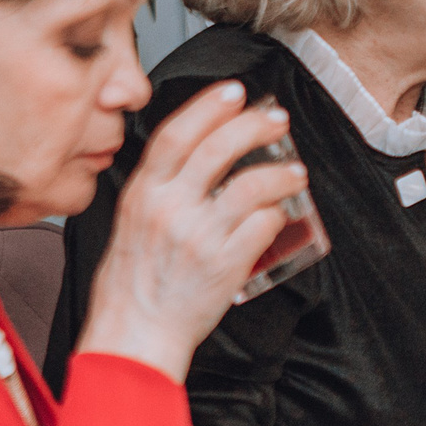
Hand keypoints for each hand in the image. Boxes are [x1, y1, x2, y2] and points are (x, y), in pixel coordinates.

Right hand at [75, 81, 304, 382]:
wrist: (134, 335)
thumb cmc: (131, 283)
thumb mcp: (130, 222)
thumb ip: (160, 188)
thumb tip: (198, 155)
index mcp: (141, 193)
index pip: (177, 132)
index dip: (210, 105)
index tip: (235, 90)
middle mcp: (168, 208)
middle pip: (219, 147)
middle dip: (254, 125)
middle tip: (276, 119)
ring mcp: (198, 235)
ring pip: (252, 184)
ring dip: (281, 172)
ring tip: (295, 171)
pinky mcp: (224, 264)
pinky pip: (264, 225)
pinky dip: (278, 214)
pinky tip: (282, 213)